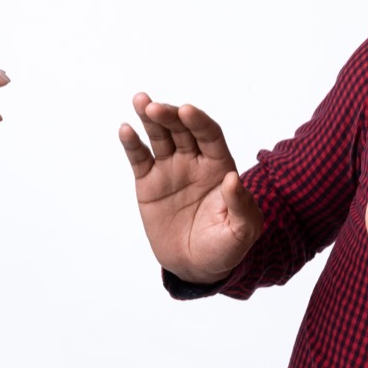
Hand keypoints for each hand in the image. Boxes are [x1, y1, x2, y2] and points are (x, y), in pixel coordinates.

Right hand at [119, 93, 263, 284]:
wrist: (196, 266)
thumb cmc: (225, 247)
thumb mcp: (242, 231)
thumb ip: (241, 205)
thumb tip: (234, 179)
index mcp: (219, 167)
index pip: (210, 135)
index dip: (199, 121)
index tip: (187, 111)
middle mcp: (194, 161)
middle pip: (182, 130)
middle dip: (170, 115)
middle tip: (155, 107)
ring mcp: (170, 169)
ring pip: (160, 136)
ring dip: (150, 118)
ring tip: (141, 101)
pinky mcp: (149, 182)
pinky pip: (140, 158)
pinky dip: (132, 144)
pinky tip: (125, 130)